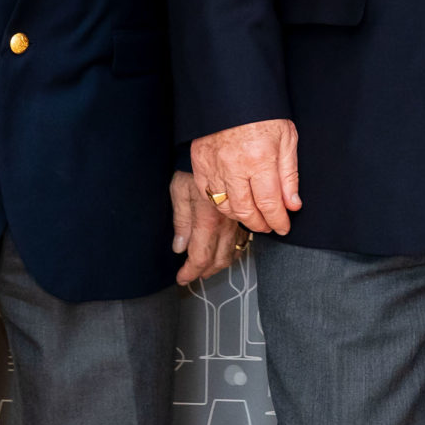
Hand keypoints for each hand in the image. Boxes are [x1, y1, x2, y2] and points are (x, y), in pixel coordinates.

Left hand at [171, 169, 247, 284]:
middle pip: (218, 259)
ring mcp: (238, 219)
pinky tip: (227, 251)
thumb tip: (179, 246)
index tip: (182, 278)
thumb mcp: (179, 189)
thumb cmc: (195, 164)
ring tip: (208, 267)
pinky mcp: (246, 214)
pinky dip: (234, 251)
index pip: (200, 256)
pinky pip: (243, 240)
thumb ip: (181, 220)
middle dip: (205, 272)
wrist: (221, 146)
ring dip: (220, 264)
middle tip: (193, 275)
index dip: (190, 272)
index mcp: (207, 219)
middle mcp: (226, 223)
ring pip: (233, 252)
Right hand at [191, 119, 302, 236]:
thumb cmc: (263, 113)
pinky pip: (208, 195)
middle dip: (260, 224)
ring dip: (241, 216)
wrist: (231, 92)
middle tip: (269, 225)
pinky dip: (221, 204)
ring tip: (253, 216)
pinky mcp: (199, 164)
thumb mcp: (287, 139)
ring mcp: (214, 167)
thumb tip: (292, 205)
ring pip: (226, 207)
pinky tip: (232, 203)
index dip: (278, 221)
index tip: (283, 227)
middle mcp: (235, 167)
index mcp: (260, 159)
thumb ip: (289, 175)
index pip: (270, 204)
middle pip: (246, 211)